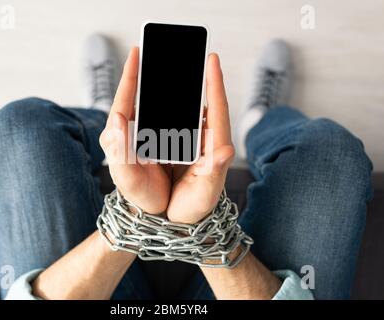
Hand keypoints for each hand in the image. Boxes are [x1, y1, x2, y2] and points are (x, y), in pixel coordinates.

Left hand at [99, 48, 170, 213]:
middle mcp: (130, 133)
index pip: (123, 100)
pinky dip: (172, 106)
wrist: (151, 212)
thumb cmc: (138, 196)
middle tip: (154, 53)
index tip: (136, 52)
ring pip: (152, 106)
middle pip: (137, 97)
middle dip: (144, 74)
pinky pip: (164, 118)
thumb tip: (116, 119)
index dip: (129, 76)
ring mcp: (143, 137)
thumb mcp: (126, 177)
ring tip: (170, 68)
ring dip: (159, 88)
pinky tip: (183, 98)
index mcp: (120, 136)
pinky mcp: (155, 142)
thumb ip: (119, 150)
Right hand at [167, 54, 234, 222]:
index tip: (212, 59)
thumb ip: (216, 171)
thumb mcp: (206, 194)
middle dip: (199, 77)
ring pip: (189, 109)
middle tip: (191, 53)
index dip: (215, 83)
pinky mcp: (182, 145)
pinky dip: (169, 107)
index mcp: (215, 145)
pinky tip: (158, 98)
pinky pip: (175, 120)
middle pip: (204, 101)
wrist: (182, 220)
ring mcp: (193, 141)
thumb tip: (226, 149)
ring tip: (172, 67)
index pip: (217, 109)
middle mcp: (206, 139)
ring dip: (183, 89)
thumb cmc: (195, 209)